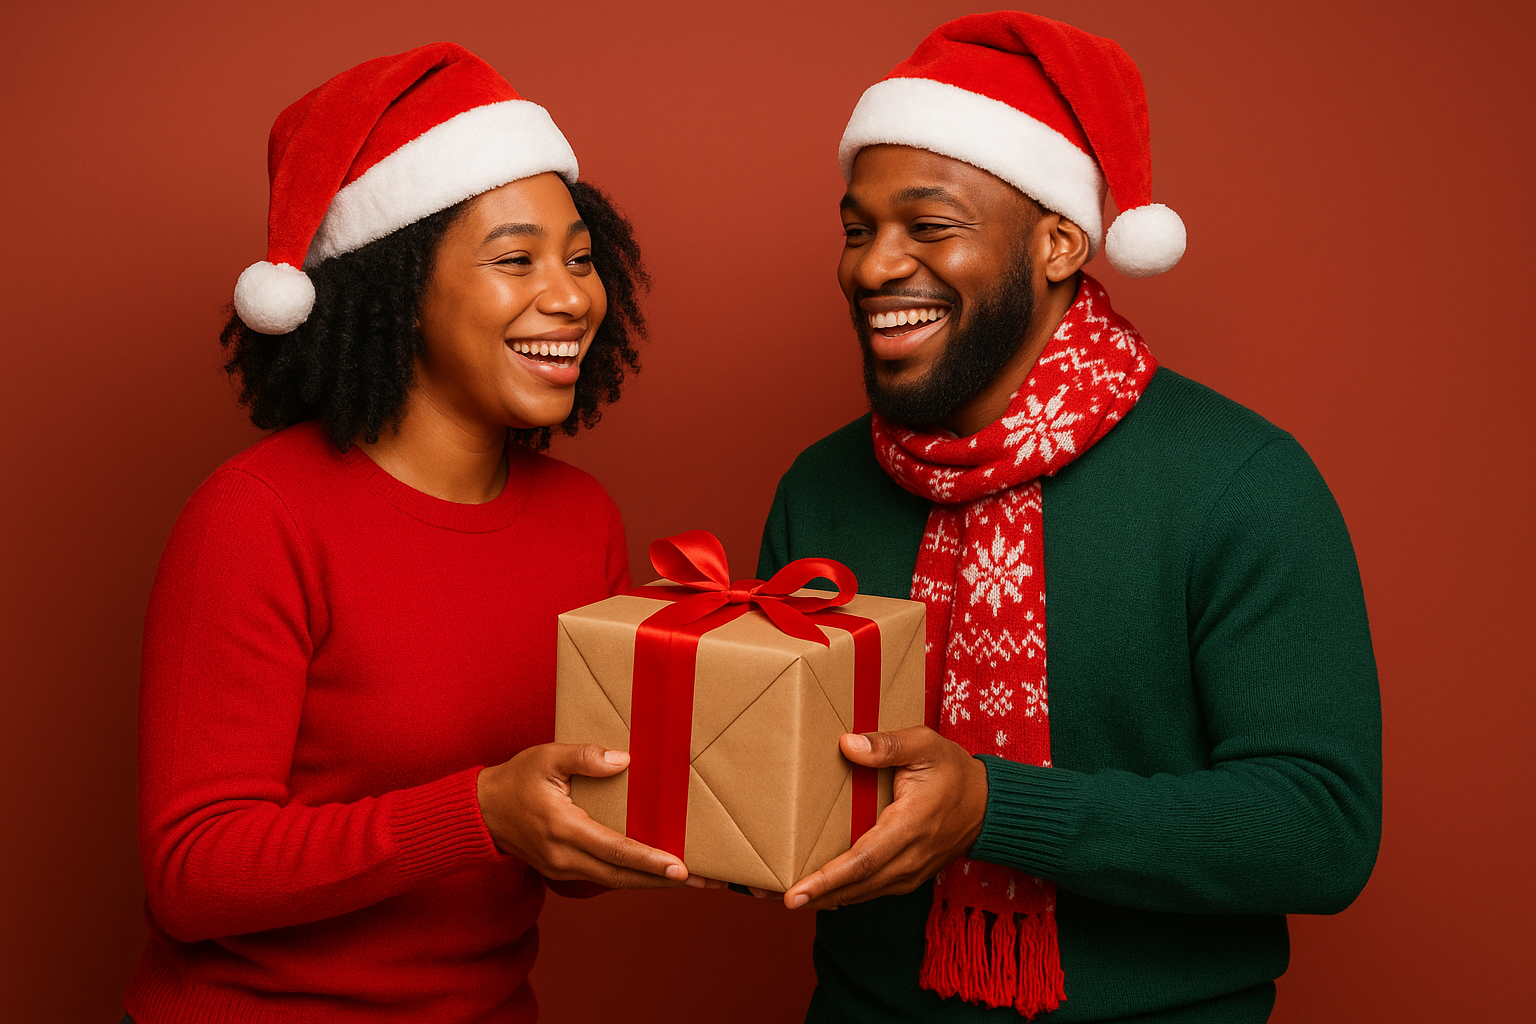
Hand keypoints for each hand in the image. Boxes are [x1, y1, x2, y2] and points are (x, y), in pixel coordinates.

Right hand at [478, 743, 700, 888]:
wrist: (482, 812)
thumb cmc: (516, 779)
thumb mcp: (547, 757)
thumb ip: (584, 757)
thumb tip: (623, 761)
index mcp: (563, 829)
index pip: (615, 850)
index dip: (649, 860)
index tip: (681, 869)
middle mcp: (565, 857)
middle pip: (622, 876)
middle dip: (663, 880)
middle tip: (705, 882)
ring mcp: (563, 869)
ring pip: (615, 881)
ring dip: (652, 882)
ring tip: (692, 881)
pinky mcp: (564, 871)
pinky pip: (604, 877)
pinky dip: (632, 876)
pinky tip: (656, 872)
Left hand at [783, 727, 987, 910]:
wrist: (987, 805)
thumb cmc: (953, 771)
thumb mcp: (925, 745)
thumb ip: (888, 745)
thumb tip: (847, 745)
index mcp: (910, 826)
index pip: (862, 861)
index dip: (826, 880)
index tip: (794, 893)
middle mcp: (908, 859)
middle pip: (854, 886)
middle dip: (812, 896)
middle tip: (766, 896)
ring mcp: (909, 873)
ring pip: (859, 894)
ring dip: (822, 899)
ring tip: (781, 896)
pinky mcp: (906, 877)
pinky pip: (869, 890)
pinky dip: (840, 894)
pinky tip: (815, 892)